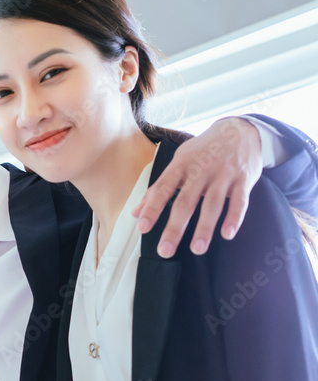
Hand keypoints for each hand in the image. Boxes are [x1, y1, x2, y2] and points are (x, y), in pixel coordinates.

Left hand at [133, 117, 262, 257]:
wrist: (240, 130)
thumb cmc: (203, 150)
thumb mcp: (179, 162)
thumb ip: (158, 189)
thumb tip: (135, 213)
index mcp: (181, 165)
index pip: (162, 189)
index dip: (152, 209)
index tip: (142, 228)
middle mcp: (201, 169)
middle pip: (185, 201)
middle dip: (175, 227)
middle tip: (165, 251)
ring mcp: (223, 174)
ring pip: (212, 204)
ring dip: (204, 228)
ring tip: (197, 249)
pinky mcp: (244, 178)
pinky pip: (240, 201)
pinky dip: (235, 218)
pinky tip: (227, 234)